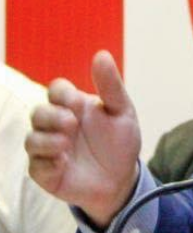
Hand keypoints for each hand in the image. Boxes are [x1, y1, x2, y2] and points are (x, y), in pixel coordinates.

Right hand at [25, 50, 141, 227]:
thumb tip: (101, 54)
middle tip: (72, 124)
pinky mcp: (45, 172)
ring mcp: (49, 149)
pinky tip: (63, 164)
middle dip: (51, 116)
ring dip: (47, 141)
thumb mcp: (122, 111)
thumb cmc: (120, 141)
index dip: (61, 93)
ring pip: (31, 139)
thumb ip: (110, 85)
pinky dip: (47, 163)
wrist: (122, 178)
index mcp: (74, 107)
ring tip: (66, 145)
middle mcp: (57, 126)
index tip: (77, 103)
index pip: (56, 89)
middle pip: (37, 112)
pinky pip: (35, 165)